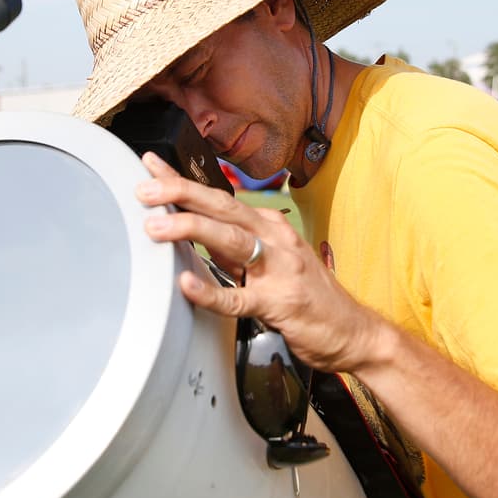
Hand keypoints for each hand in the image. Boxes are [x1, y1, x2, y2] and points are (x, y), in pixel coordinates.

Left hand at [135, 151, 382, 372]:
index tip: (150, 166)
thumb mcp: (270, 261)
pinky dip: (210, 291)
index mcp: (269, 227)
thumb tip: (192, 232)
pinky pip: (238, 297)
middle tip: (144, 190)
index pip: (219, 197)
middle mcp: (274, 239)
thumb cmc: (310, 297)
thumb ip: (233, 249)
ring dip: (191, 229)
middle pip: (222, 208)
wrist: (354, 331)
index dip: (183, 181)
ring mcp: (278, 270)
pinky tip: (186, 284)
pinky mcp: (279, 304)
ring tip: (156, 228)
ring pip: (229, 240)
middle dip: (180, 194)